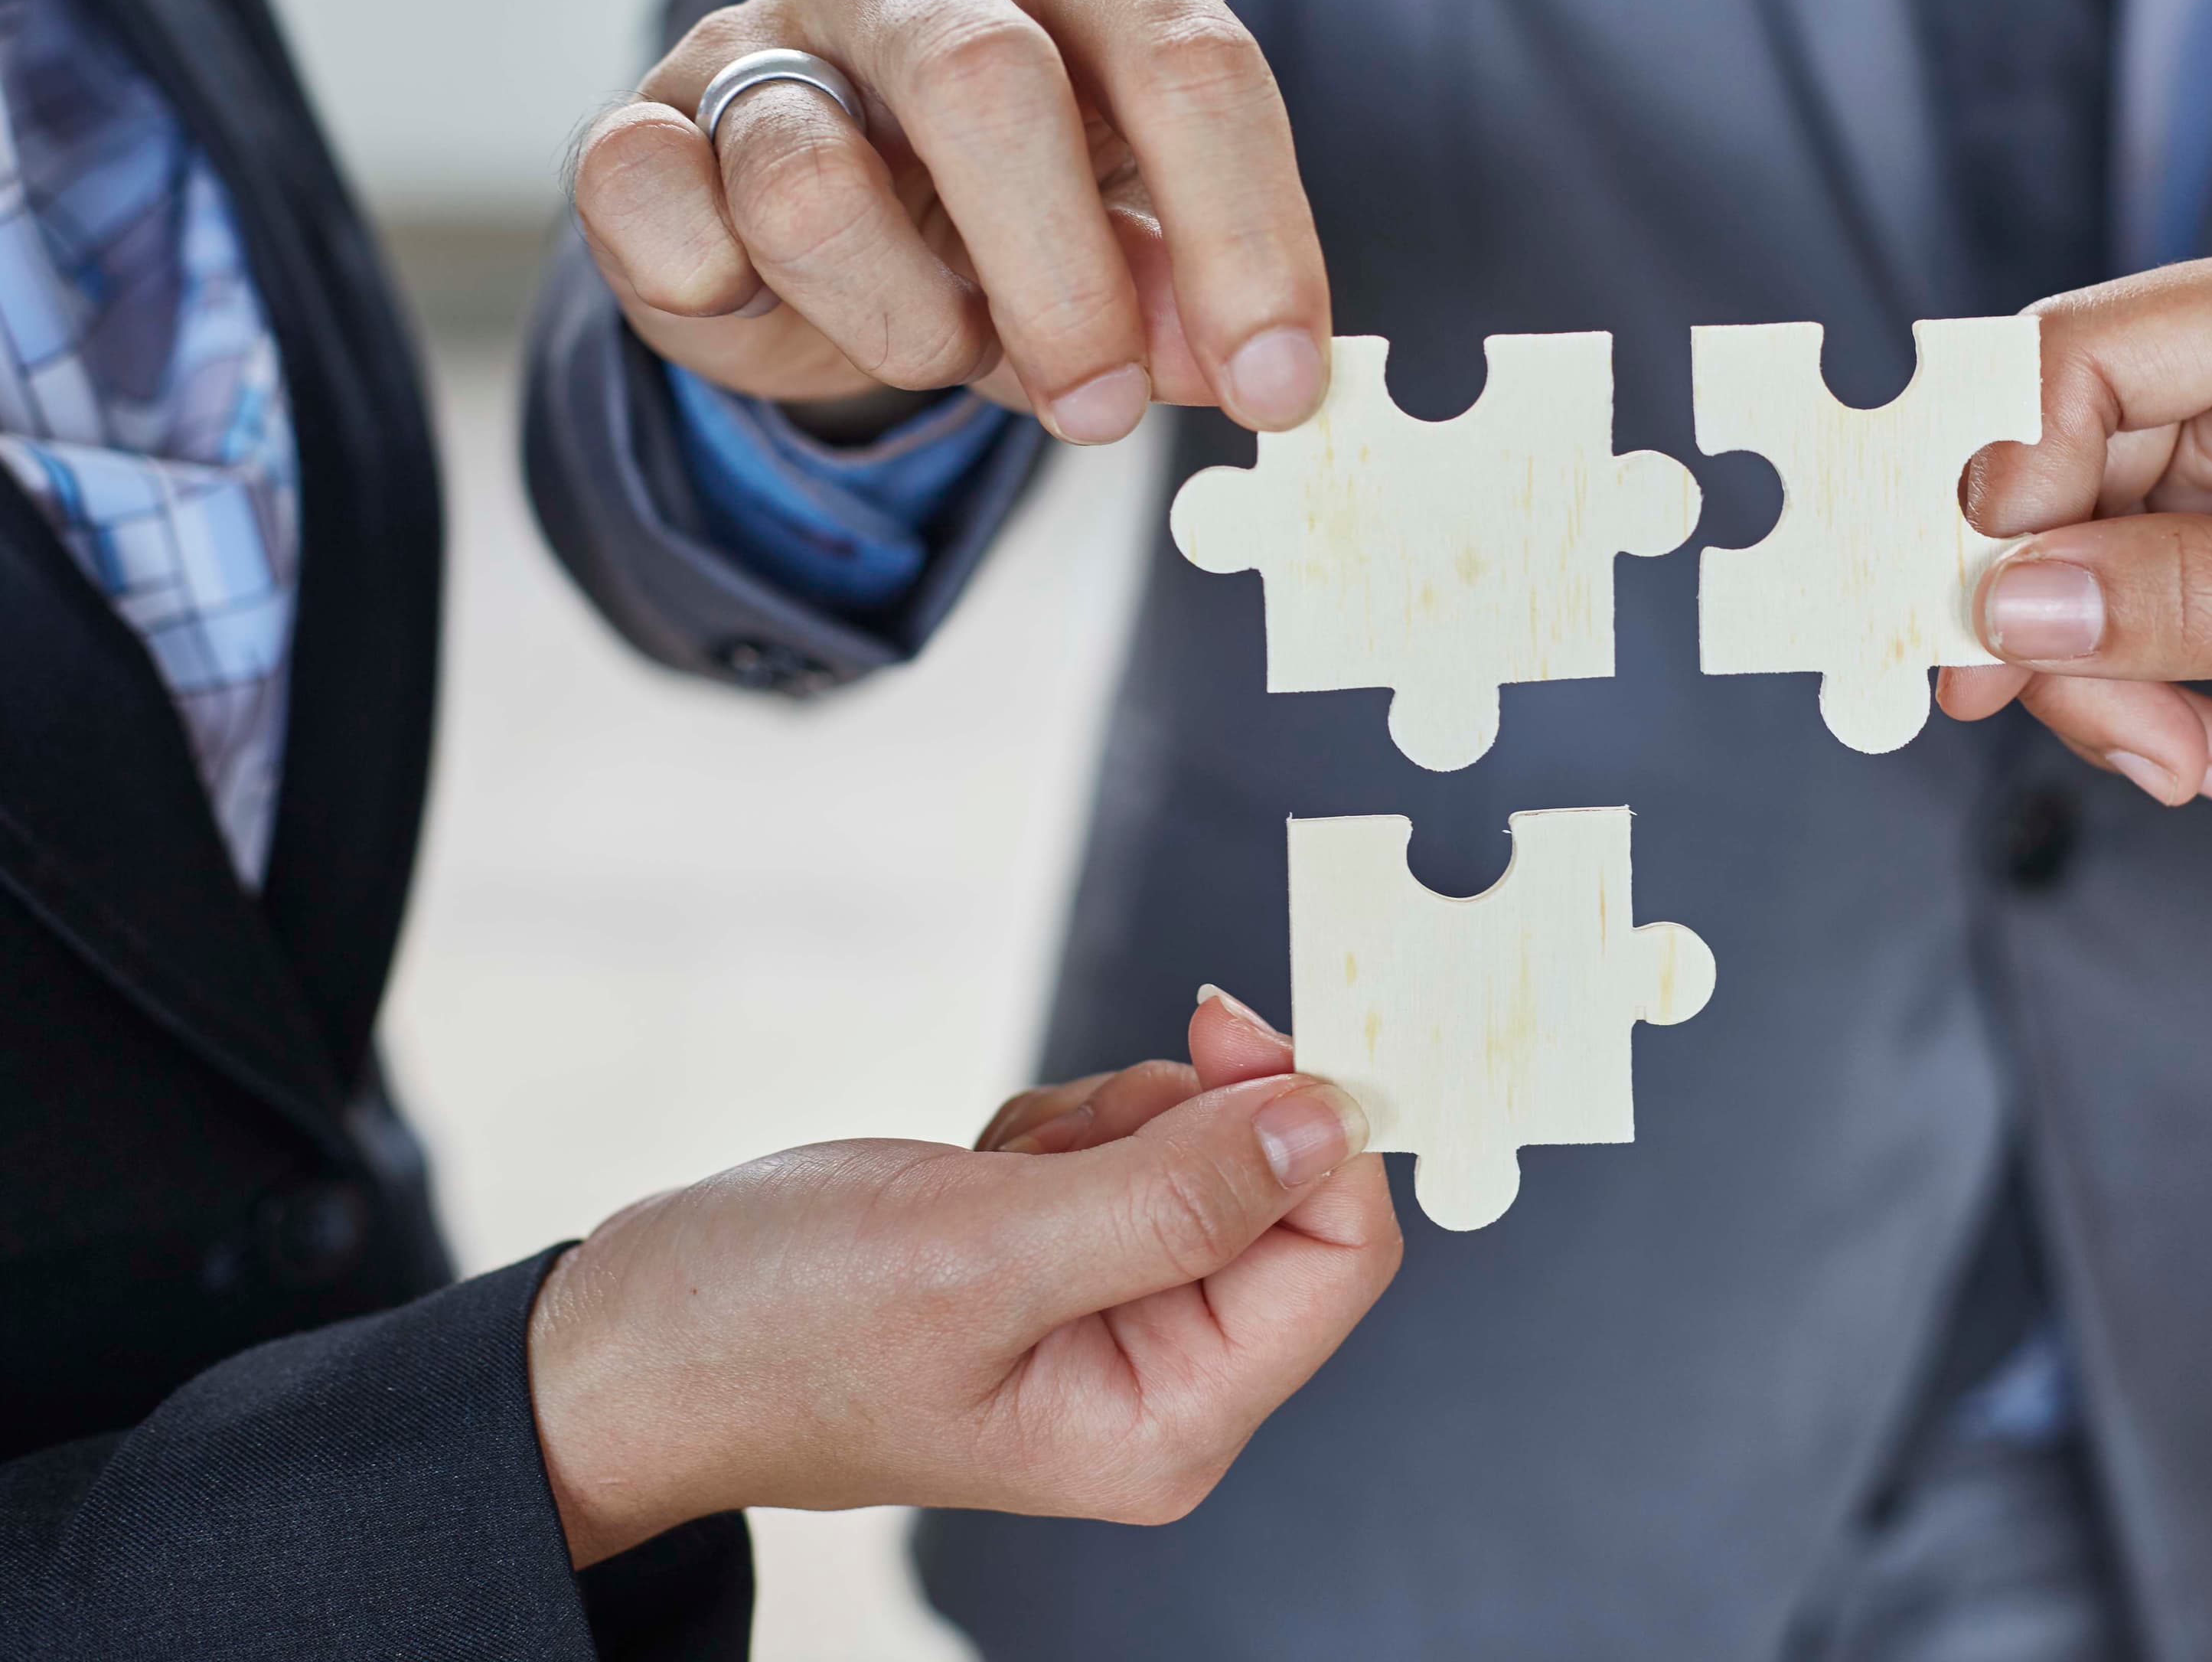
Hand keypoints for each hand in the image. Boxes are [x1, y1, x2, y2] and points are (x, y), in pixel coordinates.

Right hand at [527, 989, 1396, 1564]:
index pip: (1339, 1255)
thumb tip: (1326, 1124)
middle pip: (1282, 1192)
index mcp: (1168, 1419)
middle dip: (1175, 1123)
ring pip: (1200, 1146)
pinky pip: (1129, 1141)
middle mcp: (1163, 1381)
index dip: (1310, 1125)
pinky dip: (1060, 1128)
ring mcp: (1118, 1318)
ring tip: (990, 1174)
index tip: (1230, 1031)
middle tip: (1060, 1136)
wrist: (632, 1341)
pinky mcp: (1072, 1259)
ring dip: (1104, 1119)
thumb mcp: (981, 1255)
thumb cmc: (773, 1332)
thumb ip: (1173, 1195)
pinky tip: (973, 1174)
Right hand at [569, 0, 1330, 444]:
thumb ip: (1177, 295)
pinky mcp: (640, 121)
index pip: (1186, 61)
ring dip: (901, 319)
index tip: (1276, 387)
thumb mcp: (1116, 246)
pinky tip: (762, 301)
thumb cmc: (995, 214)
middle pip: (991, 87)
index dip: (1245, 236)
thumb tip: (1231, 366)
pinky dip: (716, 288)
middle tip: (1102, 412)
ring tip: (939, 345)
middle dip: (1064, 283)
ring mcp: (761, 31)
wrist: (805, 218)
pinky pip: (656, 201)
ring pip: (811, 180)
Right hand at [1938, 227, 2211, 865]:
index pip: (2088, 351)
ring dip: (2094, 675)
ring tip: (2179, 761)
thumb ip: (2199, 604)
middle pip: (2055, 458)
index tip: (1979, 603)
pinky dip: (2131, 692)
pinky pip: (2112, 604)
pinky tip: (2207, 752)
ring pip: (2067, 550)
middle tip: (2022, 708)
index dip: (2005, 472)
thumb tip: (2015, 605)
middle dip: (2042, 605)